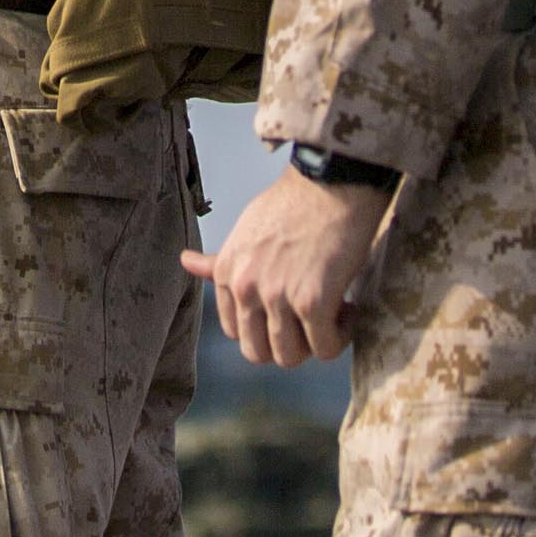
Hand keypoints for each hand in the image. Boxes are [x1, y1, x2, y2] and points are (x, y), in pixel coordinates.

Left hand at [181, 168, 389, 366]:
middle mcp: (246, 287)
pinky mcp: (313, 301)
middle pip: (259, 353)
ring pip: (290, 357)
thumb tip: (185, 261)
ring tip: (333, 311)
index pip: (236, 333)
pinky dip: (341, 336)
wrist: (334, 179)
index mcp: (228, 272)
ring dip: (315, 342)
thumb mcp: (248, 230)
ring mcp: (278, 296)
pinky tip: (350, 307)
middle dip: (289, 343)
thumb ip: (222, 259)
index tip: (291, 308)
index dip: (267, 327)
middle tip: (312, 318)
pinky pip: (325, 348)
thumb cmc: (296, 201)